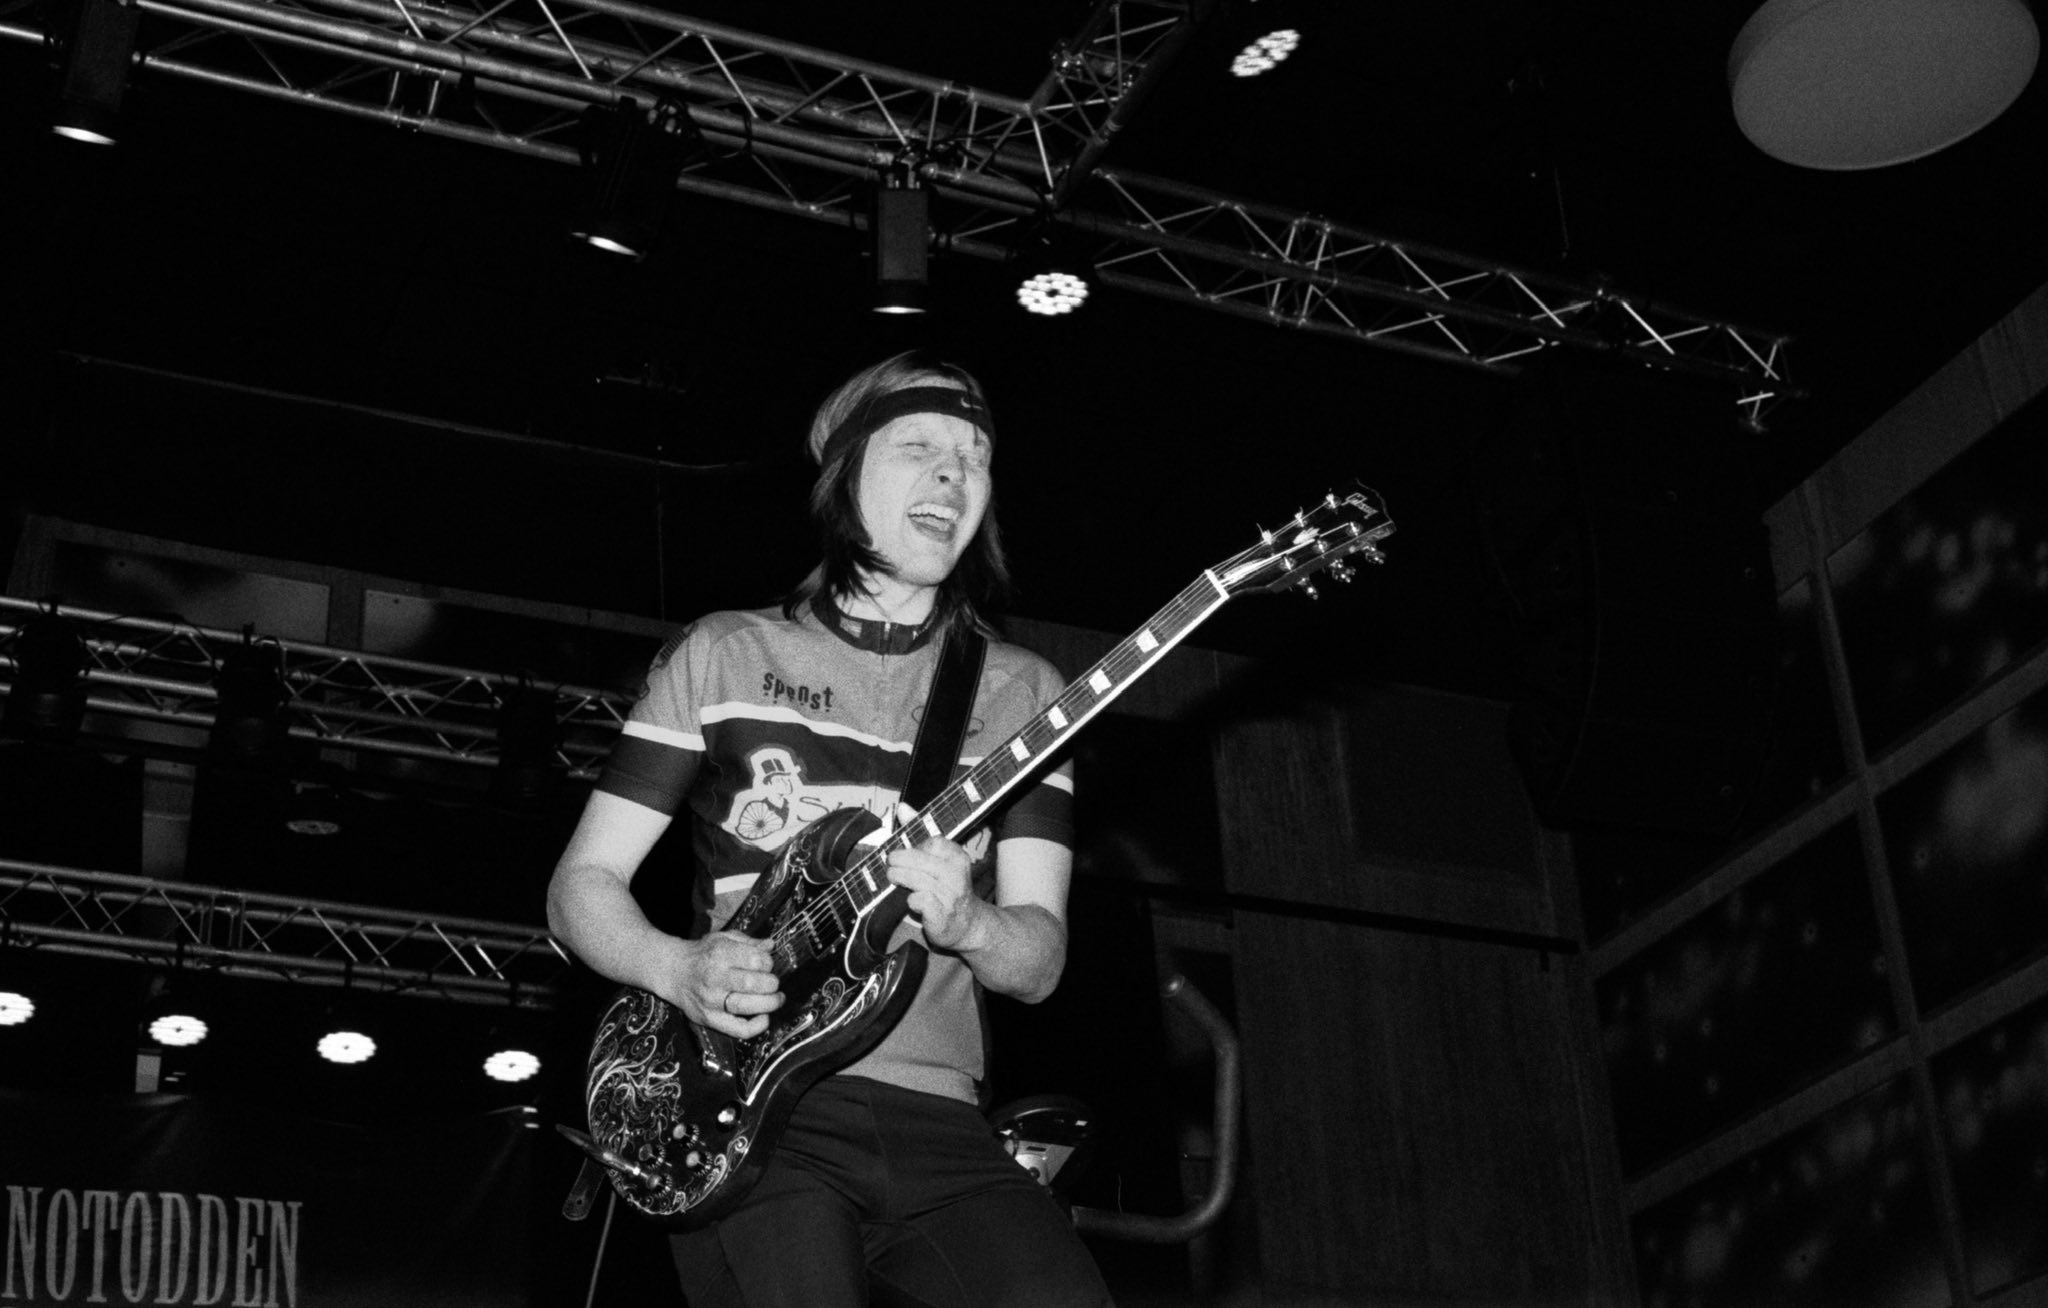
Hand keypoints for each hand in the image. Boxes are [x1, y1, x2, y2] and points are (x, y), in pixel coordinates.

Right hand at [664, 930, 780, 1037]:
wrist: (673, 972)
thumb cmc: (703, 954)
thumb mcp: (723, 938)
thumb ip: (749, 942)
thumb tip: (771, 945)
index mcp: (720, 953)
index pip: (756, 959)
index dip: (769, 962)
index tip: (767, 964)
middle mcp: (714, 977)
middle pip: (753, 983)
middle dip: (772, 984)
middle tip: (774, 983)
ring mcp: (710, 1000)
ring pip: (746, 1006)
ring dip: (769, 1004)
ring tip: (777, 999)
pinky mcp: (709, 1019)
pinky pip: (738, 1029)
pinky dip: (757, 1026)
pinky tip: (764, 1017)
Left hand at [885, 809, 987, 952]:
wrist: (967, 924)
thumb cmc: (948, 886)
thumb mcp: (939, 858)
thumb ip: (920, 831)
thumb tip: (903, 807)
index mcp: (957, 856)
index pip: (932, 842)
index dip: (915, 846)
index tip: (907, 852)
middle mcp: (956, 874)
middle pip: (919, 859)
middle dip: (899, 861)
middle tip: (891, 865)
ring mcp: (950, 895)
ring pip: (917, 880)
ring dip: (900, 878)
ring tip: (895, 878)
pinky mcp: (942, 914)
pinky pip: (920, 900)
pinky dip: (912, 900)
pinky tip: (913, 901)